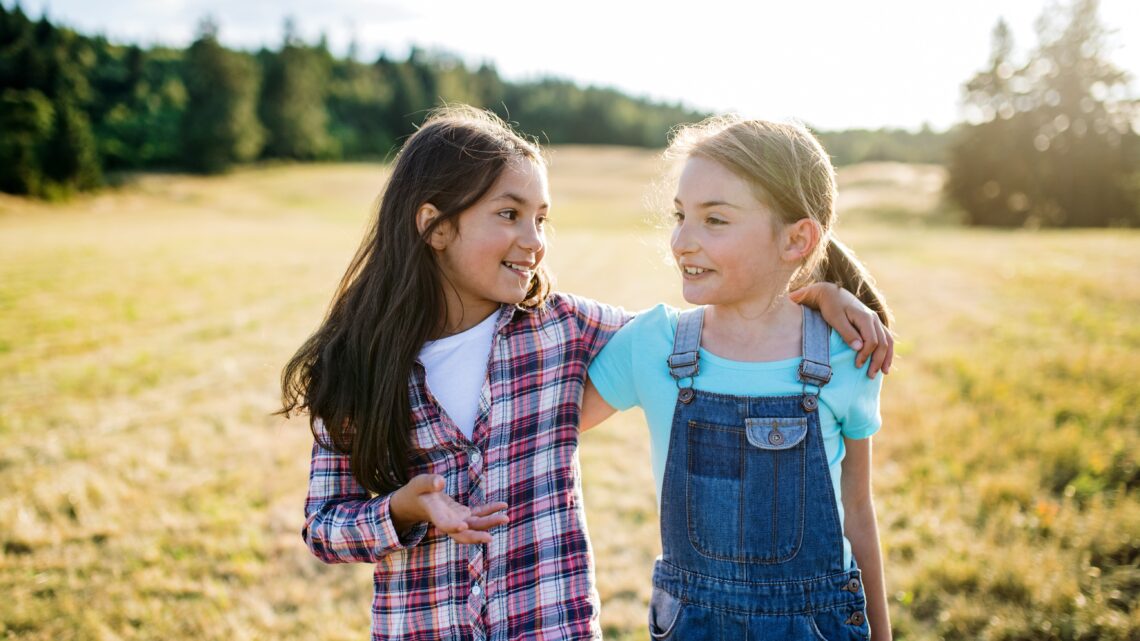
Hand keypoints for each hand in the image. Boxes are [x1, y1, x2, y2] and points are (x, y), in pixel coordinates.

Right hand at [391, 474, 508, 543]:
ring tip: (505, 518)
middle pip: (463, 533)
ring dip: (489, 523)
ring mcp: (457, 519)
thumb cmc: (416, 491)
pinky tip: (503, 505)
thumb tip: (441, 482)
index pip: (444, 524)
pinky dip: (490, 511)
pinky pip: (479, 514)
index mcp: (435, 515)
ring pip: (474, 525)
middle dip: (476, 535)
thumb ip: (428, 482)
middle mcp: (448, 521)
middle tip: (490, 538)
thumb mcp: (418, 484)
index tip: (462, 525)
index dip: (453, 527)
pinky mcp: (463, 514)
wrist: (416, 502)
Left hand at [789, 283, 893, 376]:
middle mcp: (874, 318)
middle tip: (870, 375)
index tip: (857, 365)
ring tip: (883, 372)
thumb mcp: (835, 319)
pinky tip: (885, 360)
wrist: (830, 293)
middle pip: (883, 343)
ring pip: (888, 340)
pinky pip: (885, 337)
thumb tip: (859, 348)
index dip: (866, 355)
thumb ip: (847, 333)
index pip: (872, 341)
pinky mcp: (873, 322)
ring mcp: (875, 320)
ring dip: (886, 357)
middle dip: (878, 360)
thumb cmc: (830, 307)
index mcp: (865, 317)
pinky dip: (887, 350)